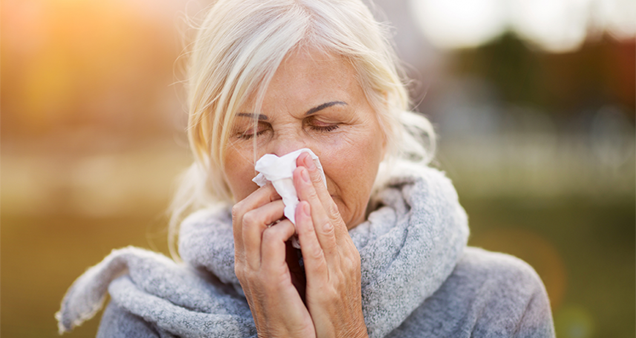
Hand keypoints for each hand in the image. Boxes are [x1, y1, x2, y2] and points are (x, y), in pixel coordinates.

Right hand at [232, 184, 315, 337]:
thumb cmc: (296, 306)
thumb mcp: (285, 270)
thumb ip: (284, 245)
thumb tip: (295, 215)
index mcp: (247, 258)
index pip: (242, 213)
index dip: (263, 192)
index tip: (287, 181)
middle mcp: (244, 261)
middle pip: (241, 210)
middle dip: (268, 191)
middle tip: (292, 185)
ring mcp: (253, 271)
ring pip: (251, 219)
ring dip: (277, 204)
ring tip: (298, 202)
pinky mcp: (269, 281)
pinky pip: (271, 241)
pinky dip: (288, 225)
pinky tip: (304, 222)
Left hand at [292, 153, 368, 337]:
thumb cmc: (332, 312)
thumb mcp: (329, 275)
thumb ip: (319, 250)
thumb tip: (304, 225)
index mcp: (344, 253)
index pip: (330, 213)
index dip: (318, 187)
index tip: (307, 162)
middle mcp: (344, 258)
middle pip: (329, 213)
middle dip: (315, 183)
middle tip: (303, 154)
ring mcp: (338, 272)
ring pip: (324, 227)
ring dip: (311, 197)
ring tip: (299, 172)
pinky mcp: (328, 289)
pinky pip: (316, 255)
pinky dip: (308, 231)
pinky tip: (299, 211)